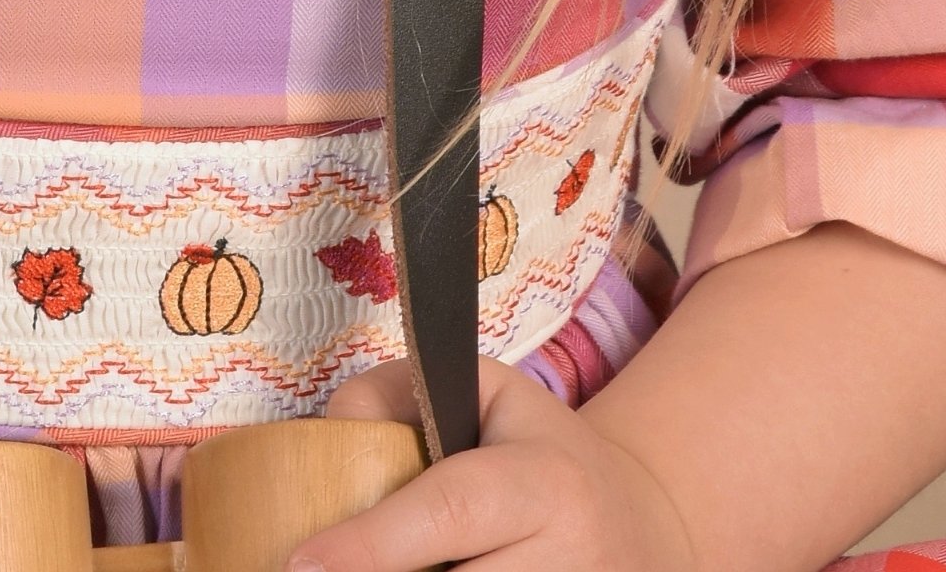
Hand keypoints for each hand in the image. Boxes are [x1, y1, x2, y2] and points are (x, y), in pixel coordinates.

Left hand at [295, 360, 694, 571]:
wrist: (642, 525)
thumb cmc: (536, 452)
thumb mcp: (481, 392)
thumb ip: (396, 396)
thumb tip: (332, 436)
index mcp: (545, 482)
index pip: (449, 511)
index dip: (373, 544)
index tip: (302, 563)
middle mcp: (569, 559)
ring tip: (372, 569)